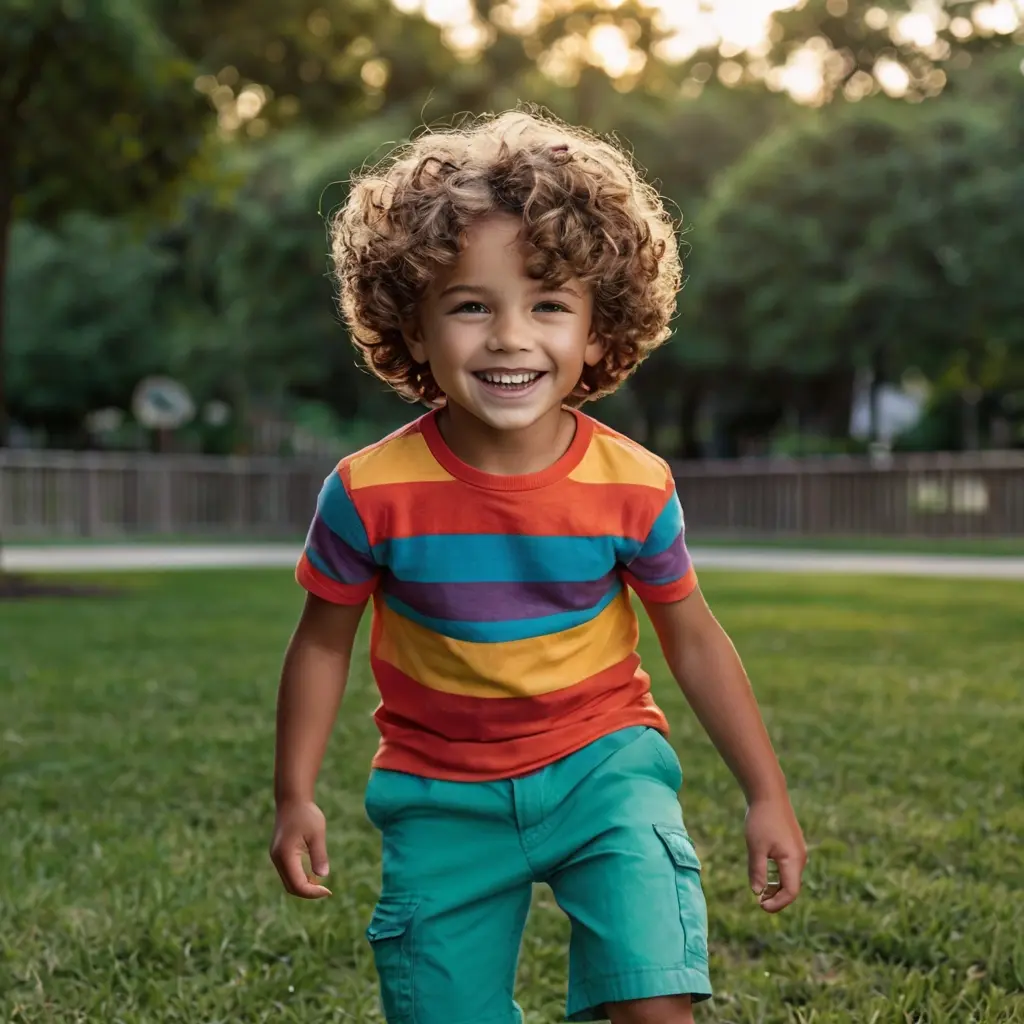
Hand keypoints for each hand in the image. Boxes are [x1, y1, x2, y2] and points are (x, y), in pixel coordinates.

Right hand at [269, 800, 332, 898]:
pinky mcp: (279, 853)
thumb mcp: (317, 834)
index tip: (328, 891)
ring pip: (288, 881)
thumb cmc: (306, 814)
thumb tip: (323, 876)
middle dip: (308, 892)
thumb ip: (319, 855)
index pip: (298, 885)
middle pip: (291, 887)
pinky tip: (313, 874)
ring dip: (304, 886)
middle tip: (326, 891)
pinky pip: (288, 872)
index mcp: (286, 856)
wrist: (292, 799)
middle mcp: (277, 859)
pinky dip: (299, 877)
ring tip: (321, 884)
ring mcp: (276, 857)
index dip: (313, 892)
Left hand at [745, 796, 805, 912]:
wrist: (769, 794)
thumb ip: (758, 871)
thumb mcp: (756, 847)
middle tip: (758, 901)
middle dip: (776, 897)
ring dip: (777, 887)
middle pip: (791, 887)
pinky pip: (788, 867)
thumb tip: (757, 892)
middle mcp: (800, 858)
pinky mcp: (793, 845)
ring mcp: (798, 851)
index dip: (777, 904)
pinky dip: (778, 875)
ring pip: (790, 877)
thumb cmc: (761, 821)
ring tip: (760, 891)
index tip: (760, 906)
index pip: (790, 892)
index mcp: (793, 861)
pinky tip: (765, 875)